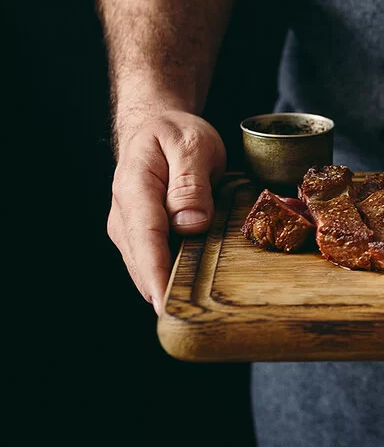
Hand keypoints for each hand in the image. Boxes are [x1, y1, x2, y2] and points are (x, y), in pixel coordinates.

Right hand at [108, 111, 225, 313]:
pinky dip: (168, 276)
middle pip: (142, 260)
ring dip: (167, 286)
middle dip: (163, 290)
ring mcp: (129, 228)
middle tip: (193, 318)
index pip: (145, 237)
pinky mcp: (140, 236)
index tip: (165, 302)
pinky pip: (153, 261)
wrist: (156, 127)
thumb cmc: (176, 134)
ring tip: (195, 310)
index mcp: (135, 187)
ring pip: (146, 266)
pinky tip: (189, 289)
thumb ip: (190, 183)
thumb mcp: (192, 145)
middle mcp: (124, 213)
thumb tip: (191, 223)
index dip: (155, 272)